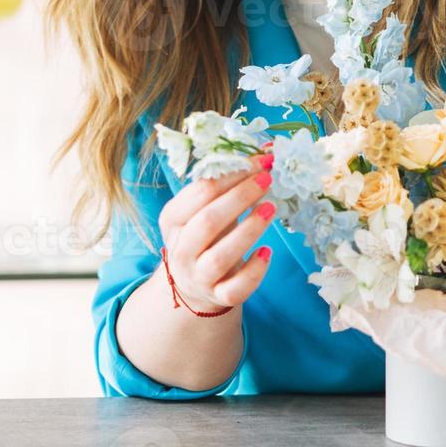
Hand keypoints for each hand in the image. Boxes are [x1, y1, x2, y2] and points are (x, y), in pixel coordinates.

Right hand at [157, 149, 276, 312]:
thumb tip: (268, 150)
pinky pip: (235, 289)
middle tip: (267, 180)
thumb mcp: (206, 208)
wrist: (196, 284)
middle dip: (240, 198)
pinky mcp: (219, 296)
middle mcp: (181, 250)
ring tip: (272, 209)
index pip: (200, 192)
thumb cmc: (206, 235)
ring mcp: (198, 276)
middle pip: (208, 222)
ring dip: (248, 231)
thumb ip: (228, 183)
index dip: (232, 174)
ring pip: (220, 257)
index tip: (260, 161)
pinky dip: (254, 270)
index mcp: (173, 220)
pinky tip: (268, 251)